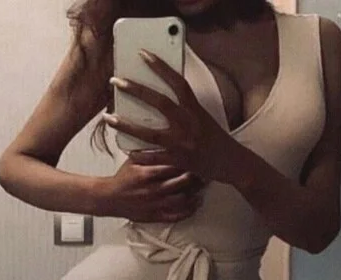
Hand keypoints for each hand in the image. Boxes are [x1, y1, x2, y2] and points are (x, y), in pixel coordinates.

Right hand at [94, 158, 202, 222]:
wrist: (110, 198)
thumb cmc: (124, 178)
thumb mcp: (134, 160)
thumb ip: (150, 153)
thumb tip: (167, 142)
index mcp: (146, 174)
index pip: (172, 166)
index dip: (186, 161)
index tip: (196, 157)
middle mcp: (152, 190)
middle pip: (180, 182)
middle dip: (194, 176)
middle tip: (204, 171)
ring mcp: (155, 204)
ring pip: (181, 200)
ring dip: (194, 193)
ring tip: (202, 187)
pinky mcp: (156, 216)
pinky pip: (176, 216)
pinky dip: (188, 211)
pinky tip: (196, 205)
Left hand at [104, 50, 241, 183]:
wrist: (231, 163)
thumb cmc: (216, 140)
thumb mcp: (203, 118)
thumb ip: (185, 109)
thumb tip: (165, 97)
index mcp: (195, 110)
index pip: (177, 83)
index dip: (161, 67)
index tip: (143, 54)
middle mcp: (188, 124)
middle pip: (159, 103)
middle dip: (136, 90)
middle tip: (116, 81)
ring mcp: (182, 144)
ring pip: (149, 133)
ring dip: (127, 126)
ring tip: (109, 118)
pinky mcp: (178, 161)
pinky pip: (154, 158)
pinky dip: (139, 155)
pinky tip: (126, 150)